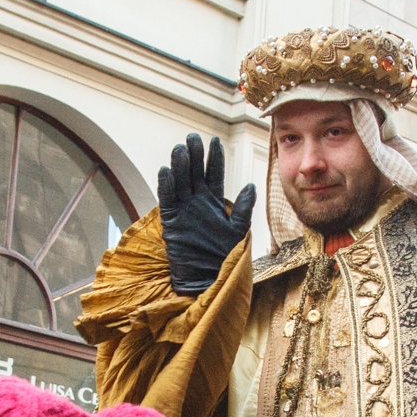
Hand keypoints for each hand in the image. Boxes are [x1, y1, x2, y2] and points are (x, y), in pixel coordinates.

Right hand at [158, 134, 255, 295]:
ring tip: (180, 149)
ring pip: (180, 182)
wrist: (208, 278)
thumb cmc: (225, 257)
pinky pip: (168, 200)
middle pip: (194, 173)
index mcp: (214, 202)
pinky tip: (166, 171)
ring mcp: (183, 211)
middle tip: (192, 138)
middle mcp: (197, 203)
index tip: (214, 141)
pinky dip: (166, 186)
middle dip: (194, 156)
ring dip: (180, 166)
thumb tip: (251, 185)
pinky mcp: (172, 222)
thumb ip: (243, 209)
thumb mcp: (239, 230)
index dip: (213, 158)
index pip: (213, 174)